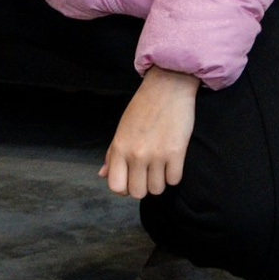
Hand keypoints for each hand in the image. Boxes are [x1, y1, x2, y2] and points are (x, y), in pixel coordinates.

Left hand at [103, 67, 197, 202]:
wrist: (167, 86)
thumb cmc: (143, 106)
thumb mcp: (122, 128)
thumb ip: (112, 154)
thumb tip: (102, 174)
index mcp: (119, 147)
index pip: (115, 186)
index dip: (124, 187)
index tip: (131, 178)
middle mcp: (135, 154)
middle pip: (137, 193)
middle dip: (143, 186)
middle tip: (148, 173)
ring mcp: (156, 155)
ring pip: (157, 189)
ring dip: (160, 181)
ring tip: (161, 166)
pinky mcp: (176, 153)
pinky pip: (174, 180)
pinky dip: (174, 174)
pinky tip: (172, 162)